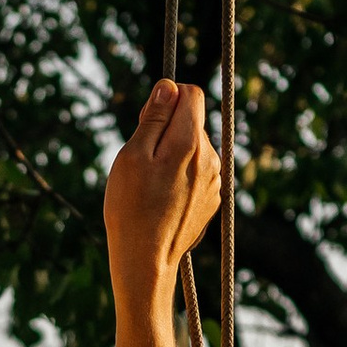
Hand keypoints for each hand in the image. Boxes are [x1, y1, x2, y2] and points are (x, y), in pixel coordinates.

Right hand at [103, 79, 221, 301]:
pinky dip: (181, 175)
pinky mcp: (212, 199)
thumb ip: (154, 118)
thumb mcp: (133, 156)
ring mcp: (214, 180)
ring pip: (194, 148)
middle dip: (168, 128)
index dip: (167, 98)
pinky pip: (197, 172)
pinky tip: (163, 198)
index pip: (191, 93)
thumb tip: (168, 87)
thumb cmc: (131, 208)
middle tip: (142, 158)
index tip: (148, 118)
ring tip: (151, 183)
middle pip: (192, 121)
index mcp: (190, 142)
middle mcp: (210, 158)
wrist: (146, 260)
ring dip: (174, 153)